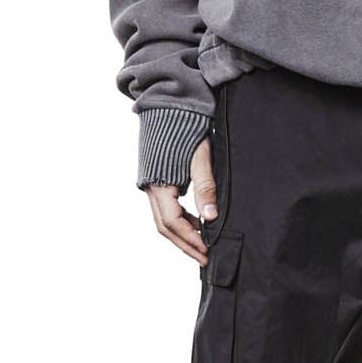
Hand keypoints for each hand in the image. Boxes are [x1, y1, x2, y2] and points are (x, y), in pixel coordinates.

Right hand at [146, 133, 218, 264]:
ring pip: (163, 219)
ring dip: (182, 233)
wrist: (169, 105)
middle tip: (204, 257)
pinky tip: (195, 222)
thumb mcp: (200, 157)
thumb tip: (211, 217)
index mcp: (159, 184)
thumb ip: (205, 187)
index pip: (173, 223)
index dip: (191, 240)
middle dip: (185, 244)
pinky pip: (165, 208)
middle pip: (165, 227)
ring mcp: (151, 184)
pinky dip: (179, 219)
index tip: (207, 251)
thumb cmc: (185, 126)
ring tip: (203, 242)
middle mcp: (150, 188)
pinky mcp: (156, 180)